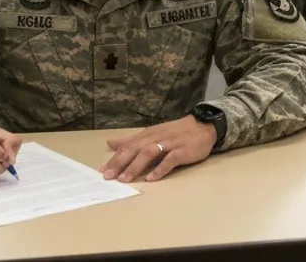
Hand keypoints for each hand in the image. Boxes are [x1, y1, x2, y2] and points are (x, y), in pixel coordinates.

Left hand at [101, 116, 216, 182]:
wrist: (203, 126)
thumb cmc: (176, 132)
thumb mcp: (152, 133)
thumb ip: (131, 139)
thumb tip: (110, 143)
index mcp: (148, 135)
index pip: (128, 146)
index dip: (115, 158)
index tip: (102, 170)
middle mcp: (156, 138)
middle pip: (135, 149)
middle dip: (120, 163)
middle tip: (108, 176)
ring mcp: (170, 144)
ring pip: (149, 153)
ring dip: (135, 166)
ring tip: (125, 179)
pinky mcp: (182, 151)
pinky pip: (170, 160)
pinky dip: (160, 169)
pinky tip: (151, 178)